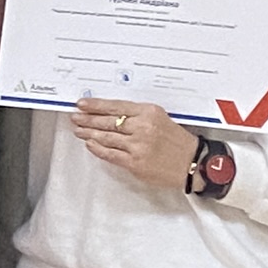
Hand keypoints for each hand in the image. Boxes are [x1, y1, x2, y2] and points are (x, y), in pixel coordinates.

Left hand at [66, 94, 200, 195]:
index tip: (82, 104)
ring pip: (106, 137)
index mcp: (148, 112)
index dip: (96, 105)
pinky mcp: (135, 163)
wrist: (191, 162)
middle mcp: (142, 127)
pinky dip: (98, 149)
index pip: (116, 106)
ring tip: (79, 131)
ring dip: (89, 133)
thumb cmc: (176, 140)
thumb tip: (110, 114)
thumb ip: (137, 115)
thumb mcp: (159, 118)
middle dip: (88, 119)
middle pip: (108, 121)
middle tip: (76, 117)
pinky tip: (90, 145)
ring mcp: (137, 146)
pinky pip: (110, 154)